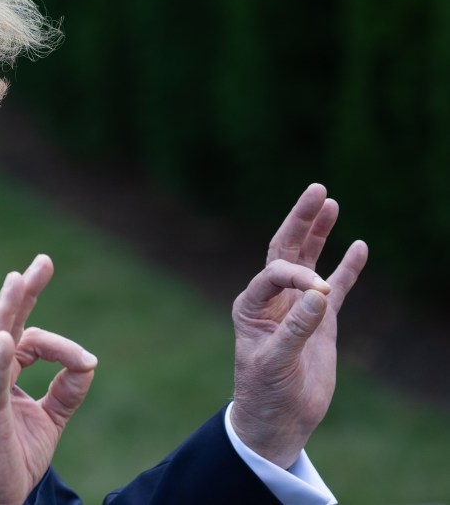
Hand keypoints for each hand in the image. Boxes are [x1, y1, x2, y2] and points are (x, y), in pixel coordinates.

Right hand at [0, 254, 96, 504]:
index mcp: (2, 372)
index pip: (31, 339)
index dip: (62, 346)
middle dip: (23, 291)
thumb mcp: (49, 419)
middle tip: (40, 263)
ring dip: (7, 310)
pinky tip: (6, 338)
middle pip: (6, 323)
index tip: (85, 362)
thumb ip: (67, 390)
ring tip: (18, 280)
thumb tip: (88, 363)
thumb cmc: (11, 458)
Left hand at [230, 184, 367, 467]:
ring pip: (309, 261)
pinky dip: (347, 268)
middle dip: (300, 220)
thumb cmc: (265, 392)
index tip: (320, 297)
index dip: (297, 275)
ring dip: (319, 233)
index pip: (274, 272)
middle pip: (286, 250)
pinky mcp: (320, 320)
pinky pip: (336, 286)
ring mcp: (297, 307)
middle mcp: (272, 299)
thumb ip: (297, 329)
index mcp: (251, 305)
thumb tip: (320, 293)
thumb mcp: (275, 362)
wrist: (278, 419)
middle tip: (317, 189)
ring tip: (330, 202)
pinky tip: (359, 246)